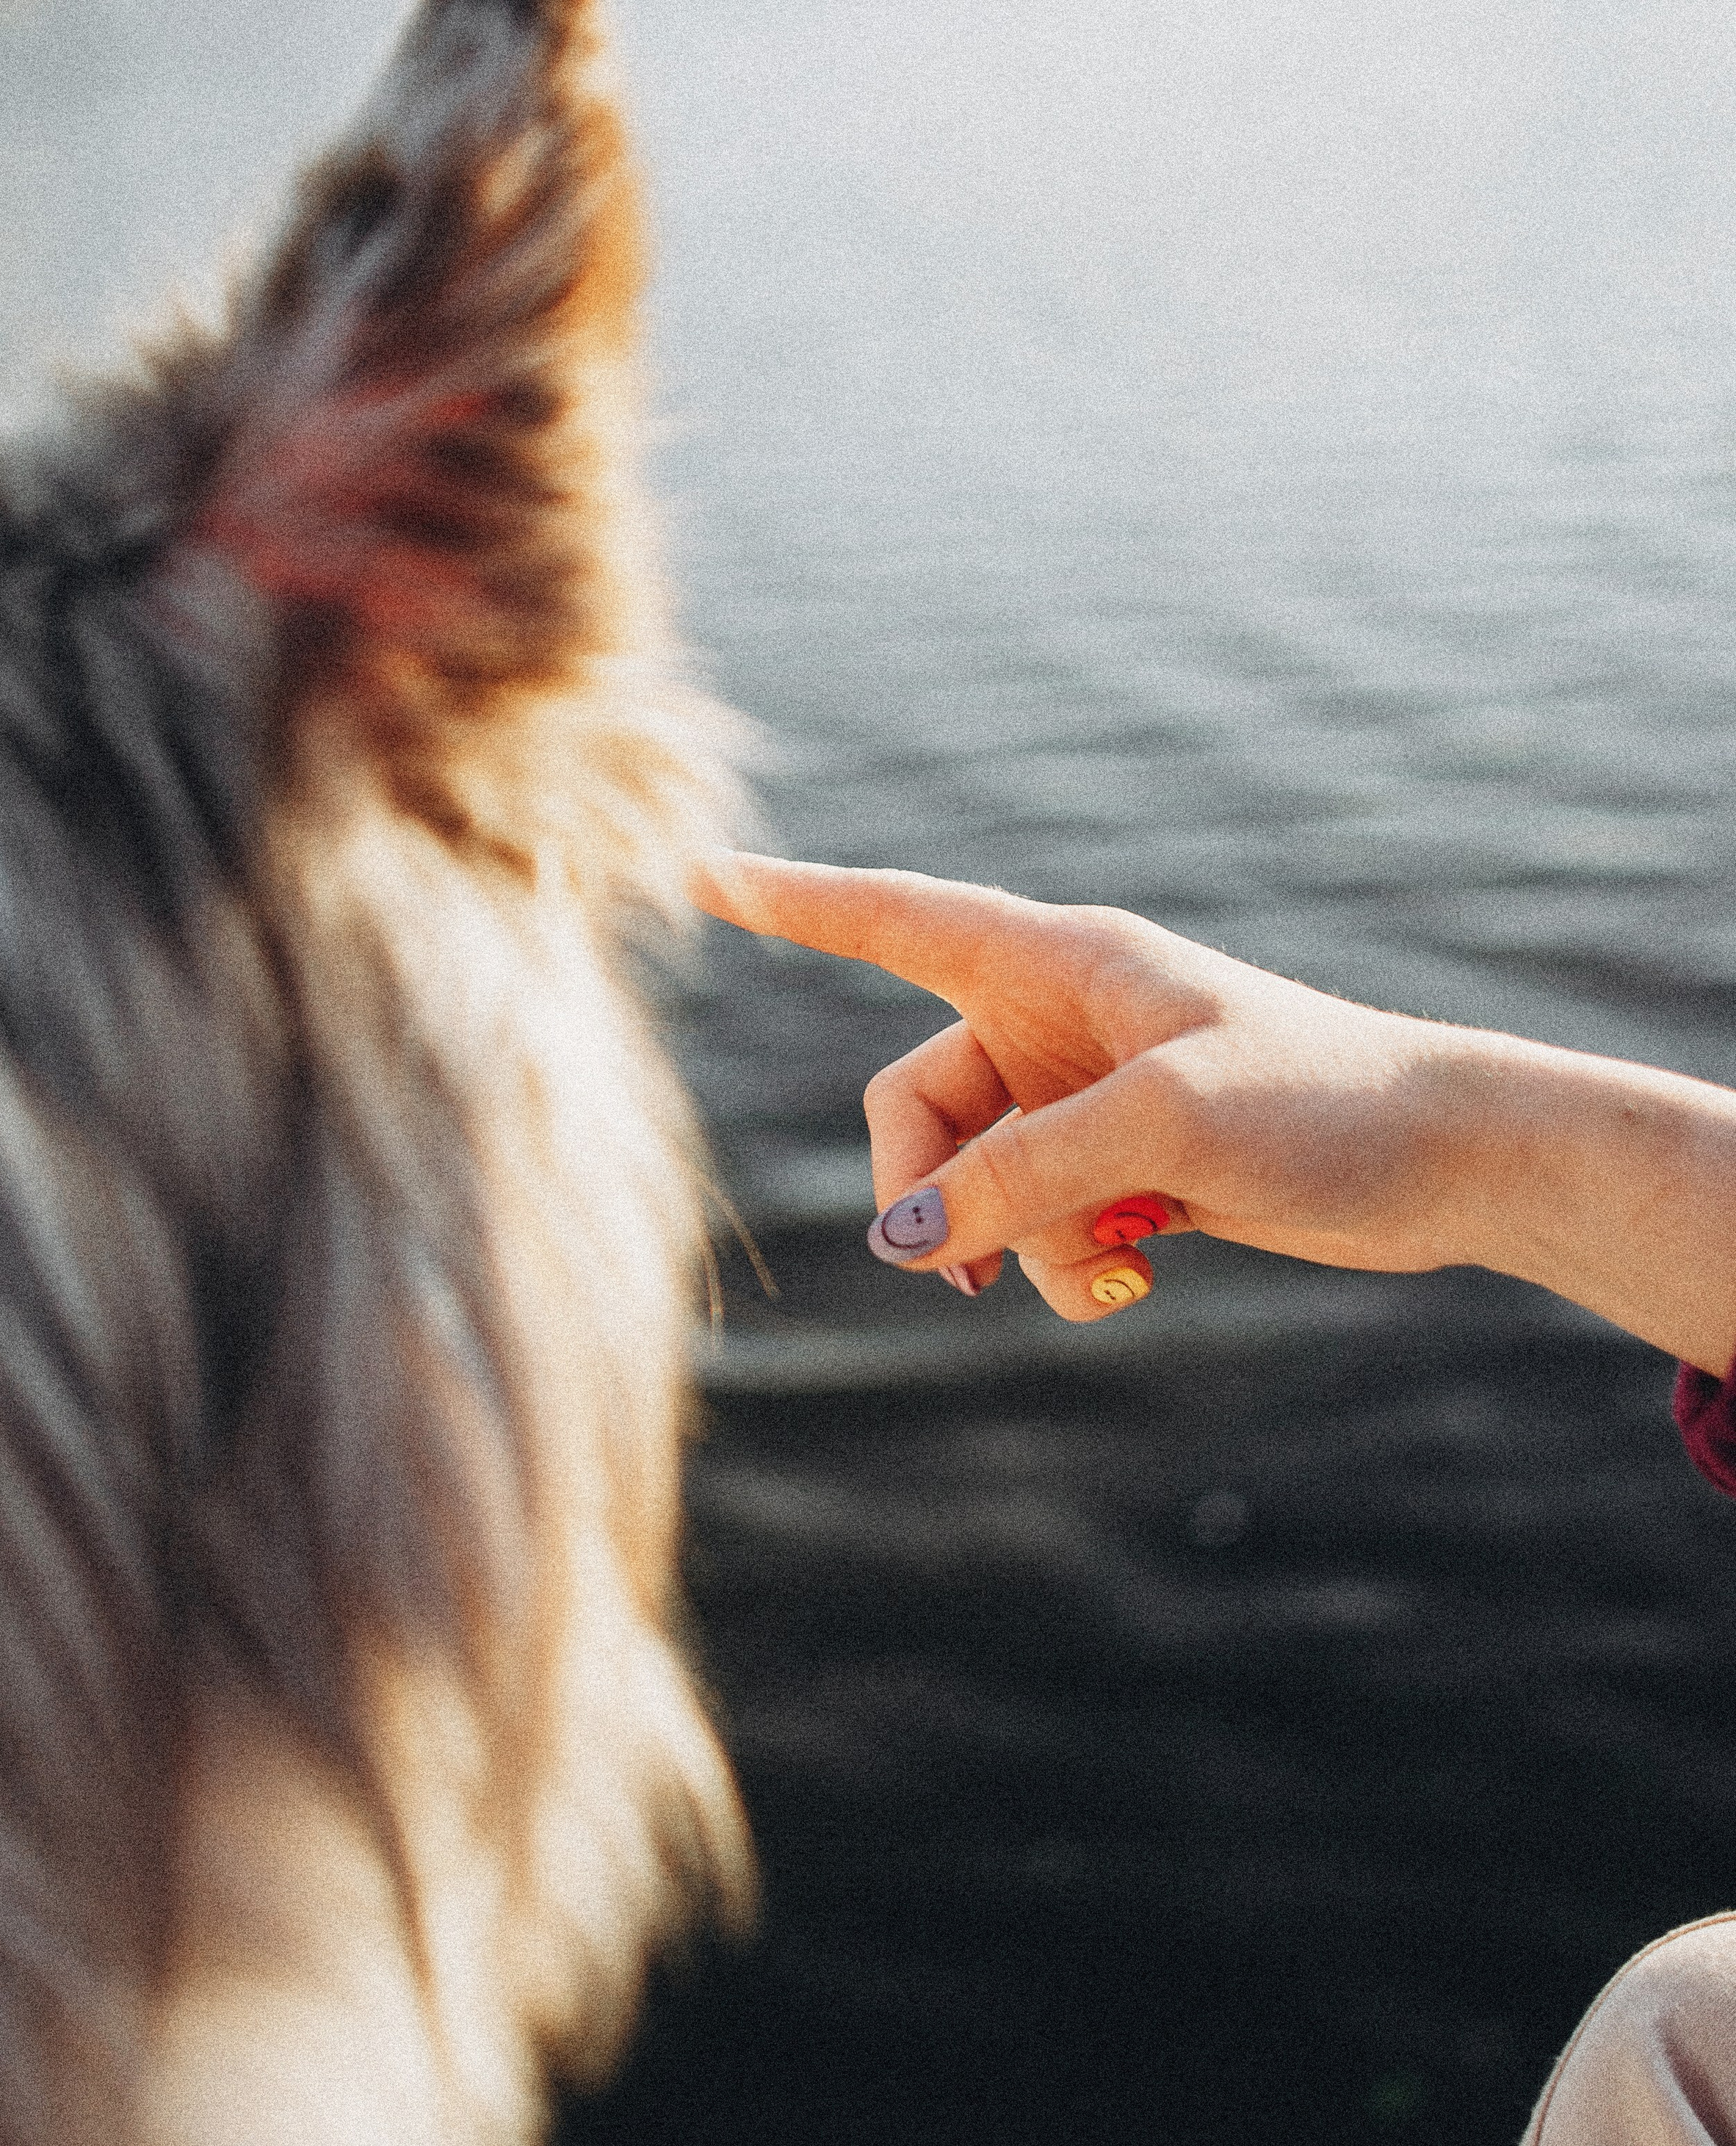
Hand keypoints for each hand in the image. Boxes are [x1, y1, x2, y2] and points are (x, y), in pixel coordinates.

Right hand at [699, 853, 1735, 1372]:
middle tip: (964, 1269)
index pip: (892, 919)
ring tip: (1108, 1266)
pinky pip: (1033, 1225)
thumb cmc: (1320, 1100)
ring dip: (1016, 1244)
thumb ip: (1017, 1175)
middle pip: (914, 1105)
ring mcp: (1084, 1098)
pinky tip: (1137, 1273)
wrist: (1444, 1159)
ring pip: (971, 1183)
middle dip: (931, 1192)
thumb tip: (903, 1242)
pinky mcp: (1121, 1166)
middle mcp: (1055, 1023)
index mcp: (1057, 961)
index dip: (792, 901)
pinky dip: (1062, 1262)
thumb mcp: (1161, 1126)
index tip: (699, 872)